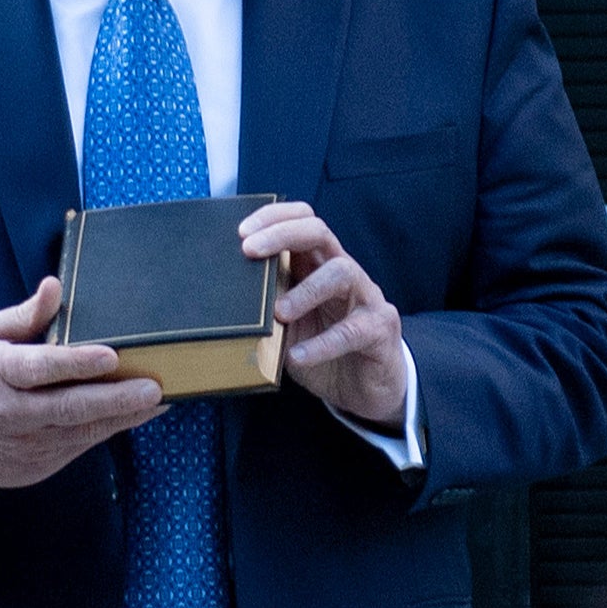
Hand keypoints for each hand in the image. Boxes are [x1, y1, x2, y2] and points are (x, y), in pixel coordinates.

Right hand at [0, 279, 163, 489]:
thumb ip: (24, 315)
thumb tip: (55, 286)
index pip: (39, 368)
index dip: (75, 363)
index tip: (111, 356)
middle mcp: (11, 411)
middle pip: (67, 407)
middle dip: (113, 398)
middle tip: (151, 388)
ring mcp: (27, 442)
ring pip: (81, 430)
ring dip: (122, 416)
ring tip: (157, 401)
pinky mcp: (40, 462)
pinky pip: (82, 445)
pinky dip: (112, 429)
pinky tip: (138, 415)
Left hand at [241, 201, 407, 430]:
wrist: (365, 390)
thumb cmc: (323, 349)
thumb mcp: (289, 326)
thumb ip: (267, 308)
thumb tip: (226, 301)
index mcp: (319, 265)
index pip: (302, 221)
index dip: (274, 217)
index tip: (241, 232)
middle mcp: (344, 273)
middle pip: (319, 232)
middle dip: (282, 234)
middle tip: (250, 250)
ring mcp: (366, 298)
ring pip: (341, 272)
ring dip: (305, 290)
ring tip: (279, 313)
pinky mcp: (380, 330)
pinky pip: (353, 330)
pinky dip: (323, 343)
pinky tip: (297, 356)